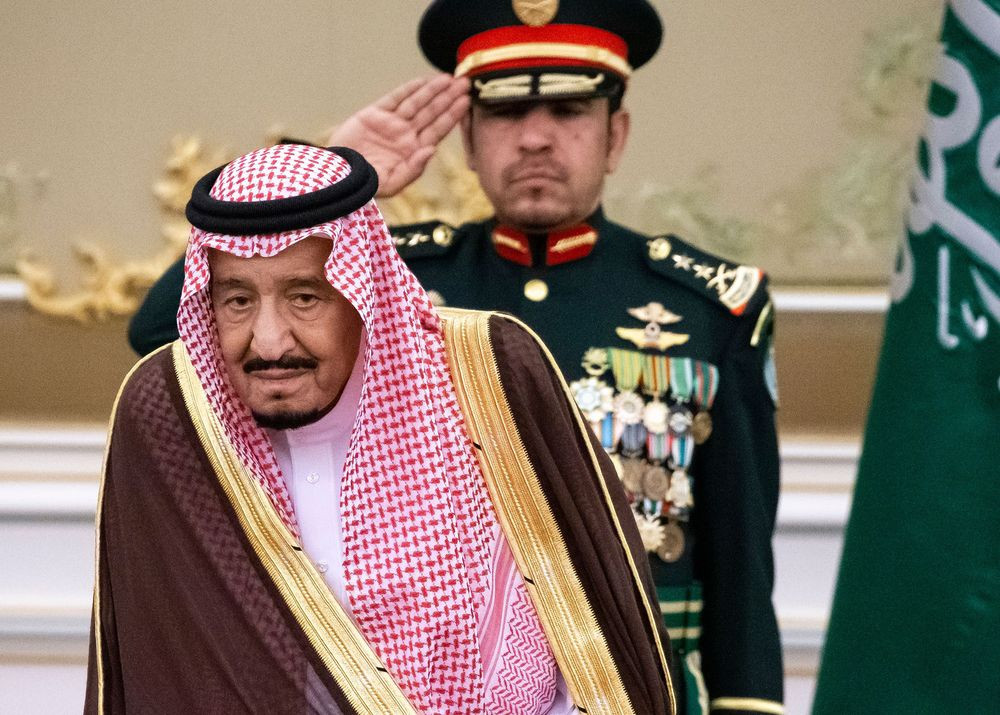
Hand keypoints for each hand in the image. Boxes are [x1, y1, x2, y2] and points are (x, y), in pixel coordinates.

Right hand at [328, 74, 469, 197]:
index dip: (452, 115)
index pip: (438, 129)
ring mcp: (390, 124)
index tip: (466, 102)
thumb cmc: (366, 186)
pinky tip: (422, 82)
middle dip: (448, 98)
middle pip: (431, 113)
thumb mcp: (393, 184)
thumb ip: (414, 168)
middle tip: (465, 83)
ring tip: (449, 78)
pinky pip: (394, 99)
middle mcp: (405, 135)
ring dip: (432, 91)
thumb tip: (433, 150)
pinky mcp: (373, 114)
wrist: (337, 175)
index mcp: (413, 150)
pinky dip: (407, 90)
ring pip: (416, 103)